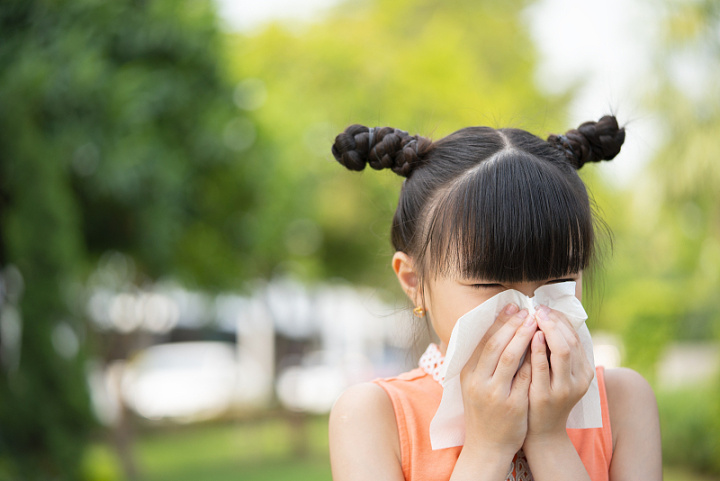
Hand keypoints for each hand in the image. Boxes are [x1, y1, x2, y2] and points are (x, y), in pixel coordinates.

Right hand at [459, 304, 536, 456]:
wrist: (487, 445)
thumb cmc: (482, 410)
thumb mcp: (473, 384)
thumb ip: (480, 360)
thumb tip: (494, 329)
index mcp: (468, 374)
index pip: (483, 340)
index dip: (498, 322)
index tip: (511, 307)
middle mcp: (479, 382)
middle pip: (496, 346)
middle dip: (513, 325)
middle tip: (527, 311)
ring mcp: (495, 394)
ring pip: (511, 358)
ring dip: (524, 337)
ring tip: (536, 323)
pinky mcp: (513, 405)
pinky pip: (526, 377)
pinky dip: (534, 359)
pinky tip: (543, 346)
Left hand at [525, 305, 593, 444]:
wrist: (542, 433)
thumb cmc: (547, 396)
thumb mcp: (559, 375)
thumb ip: (557, 352)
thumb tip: (549, 320)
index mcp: (584, 372)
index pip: (575, 337)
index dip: (561, 320)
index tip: (546, 308)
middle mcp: (578, 379)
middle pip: (571, 341)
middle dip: (554, 322)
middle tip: (539, 308)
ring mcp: (563, 388)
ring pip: (561, 351)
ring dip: (548, 330)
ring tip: (535, 316)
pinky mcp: (544, 396)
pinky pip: (542, 367)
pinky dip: (538, 349)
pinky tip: (531, 335)